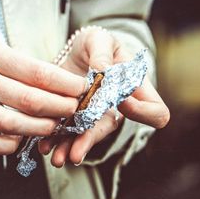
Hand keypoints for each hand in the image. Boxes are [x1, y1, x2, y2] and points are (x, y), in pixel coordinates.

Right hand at [0, 40, 85, 154]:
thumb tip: (49, 78)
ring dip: (41, 129)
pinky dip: (11, 144)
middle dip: (61, 108)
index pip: (36, 70)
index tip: (81, 88)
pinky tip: (21, 140)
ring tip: (54, 126)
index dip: (64, 83)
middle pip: (31, 99)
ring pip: (14, 124)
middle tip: (76, 110)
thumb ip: (11, 62)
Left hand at [38, 27, 169, 166]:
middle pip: (110, 130)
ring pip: (85, 137)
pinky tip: (44, 145)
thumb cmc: (96, 43)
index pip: (155, 112)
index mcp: (134, 90)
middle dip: (90, 142)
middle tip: (75, 154)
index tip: (123, 102)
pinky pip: (66, 132)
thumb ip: (102, 54)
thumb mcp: (100, 40)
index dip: (142, 112)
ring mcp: (94, 116)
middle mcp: (116, 109)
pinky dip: (55, 140)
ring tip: (56, 157)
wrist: (75, 51)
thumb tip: (101, 71)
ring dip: (69, 148)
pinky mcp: (73, 117)